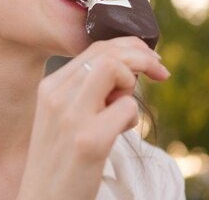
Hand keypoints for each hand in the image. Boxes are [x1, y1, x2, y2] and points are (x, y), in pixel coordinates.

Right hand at [16, 37, 168, 199]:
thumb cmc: (60, 160)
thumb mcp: (61, 118)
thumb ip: (84, 91)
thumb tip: (127, 70)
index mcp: (49, 87)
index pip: (95, 48)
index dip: (130, 47)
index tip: (150, 60)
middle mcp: (56, 96)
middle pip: (107, 52)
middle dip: (142, 57)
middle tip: (160, 72)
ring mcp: (71, 118)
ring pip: (114, 69)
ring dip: (131, 84)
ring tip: (123, 112)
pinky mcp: (89, 141)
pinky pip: (126, 108)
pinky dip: (132, 118)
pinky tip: (119, 134)